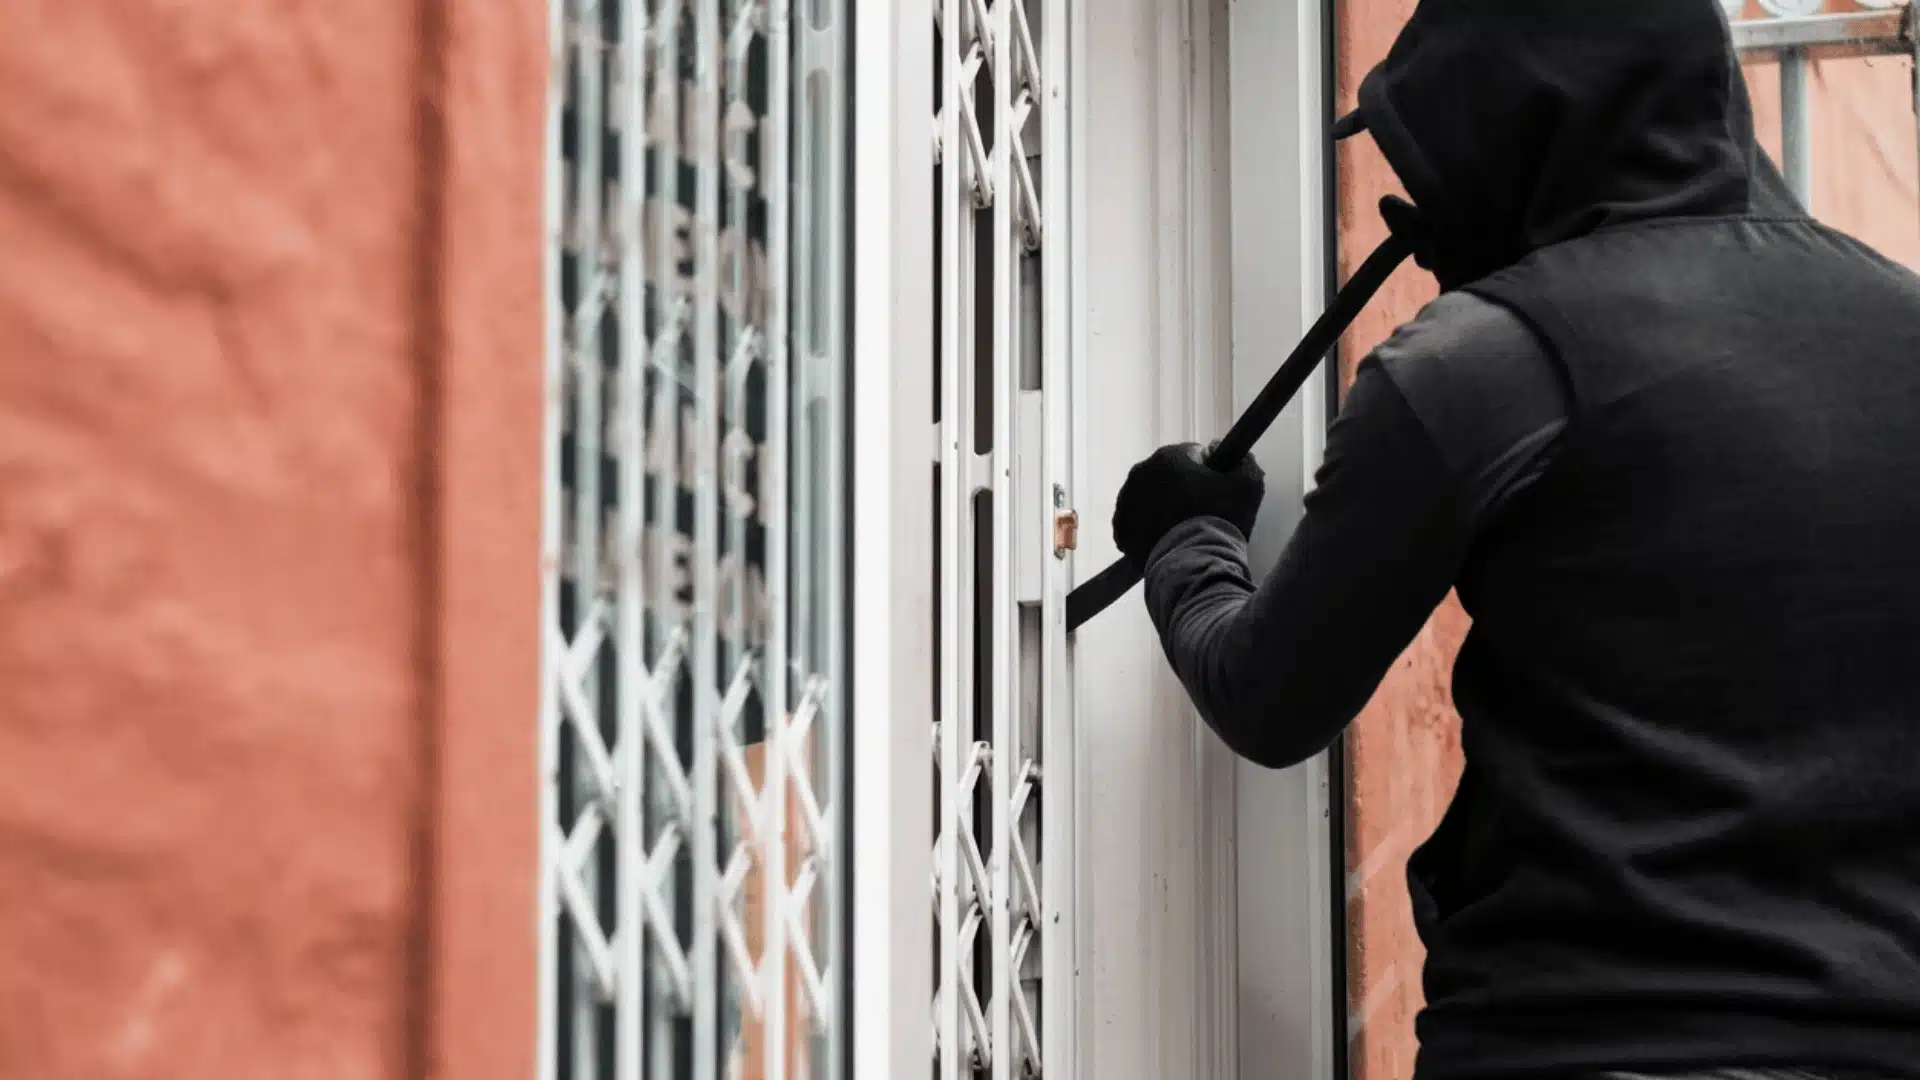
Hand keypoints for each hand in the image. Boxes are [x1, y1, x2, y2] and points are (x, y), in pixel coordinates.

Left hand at [1112, 441, 1264, 563]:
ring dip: (1165, 507)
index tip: (1218, 491)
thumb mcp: (1248, 485)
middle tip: (1203, 513)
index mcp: (1168, 457)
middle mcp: (1140, 473)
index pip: (1194, 455)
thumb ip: (1245, 463)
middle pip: (1169, 476)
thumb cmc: (1221, 519)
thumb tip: (1237, 458)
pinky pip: (1137, 523)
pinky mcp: (1120, 530)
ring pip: (1151, 498)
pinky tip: (1167, 539)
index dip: (1210, 472)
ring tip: (1185, 529)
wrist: (1193, 564)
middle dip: (1184, 489)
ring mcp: (1125, 502)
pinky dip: (1150, 528)